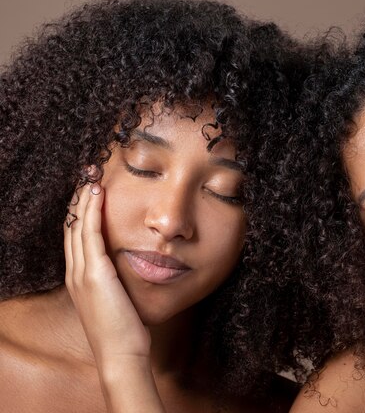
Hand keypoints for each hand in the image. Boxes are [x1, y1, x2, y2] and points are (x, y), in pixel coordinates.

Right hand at [64, 181, 150, 366]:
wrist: (121, 353)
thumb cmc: (125, 329)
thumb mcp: (117, 299)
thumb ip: (117, 281)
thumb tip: (129, 268)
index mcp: (80, 278)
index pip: (76, 238)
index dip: (81, 213)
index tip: (90, 192)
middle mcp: (75, 273)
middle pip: (72, 227)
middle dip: (79, 200)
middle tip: (87, 175)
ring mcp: (82, 273)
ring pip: (78, 226)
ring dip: (84, 199)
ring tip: (91, 176)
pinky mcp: (94, 274)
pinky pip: (91, 234)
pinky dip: (92, 211)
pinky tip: (97, 194)